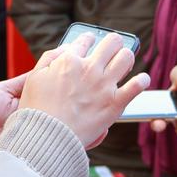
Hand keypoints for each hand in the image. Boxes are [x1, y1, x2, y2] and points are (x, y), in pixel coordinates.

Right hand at [21, 33, 149, 148]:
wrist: (48, 137)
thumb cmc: (38, 110)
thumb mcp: (35, 77)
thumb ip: (50, 58)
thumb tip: (68, 48)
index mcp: (69, 61)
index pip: (86, 40)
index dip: (89, 39)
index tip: (90, 43)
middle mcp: (89, 69)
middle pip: (112, 42)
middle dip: (113, 44)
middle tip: (111, 52)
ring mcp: (104, 86)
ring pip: (127, 57)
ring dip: (126, 58)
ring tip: (123, 64)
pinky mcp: (115, 104)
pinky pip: (137, 86)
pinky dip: (141, 81)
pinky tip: (140, 81)